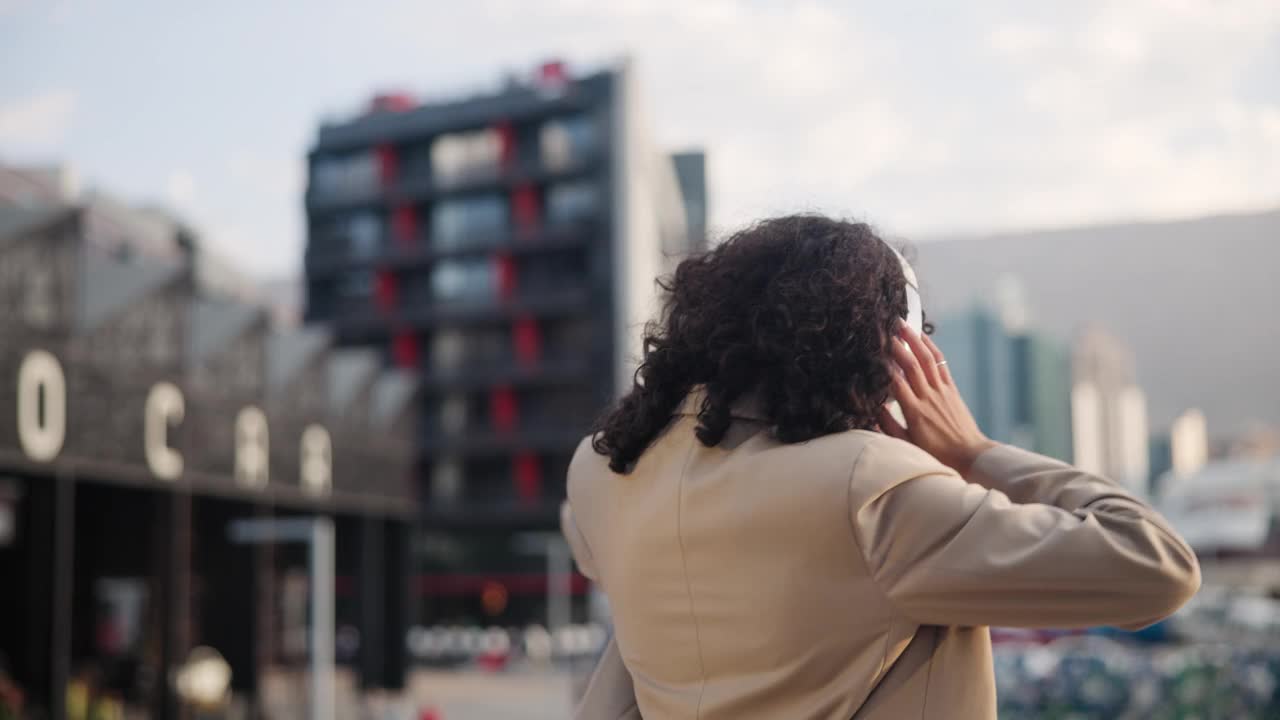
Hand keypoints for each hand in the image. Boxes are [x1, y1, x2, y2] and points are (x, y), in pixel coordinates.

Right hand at [879, 322, 997, 476]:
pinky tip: (922, 337)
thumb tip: (873, 408)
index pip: (897, 383)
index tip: (873, 351)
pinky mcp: (951, 389)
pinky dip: (931, 348)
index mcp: (914, 412)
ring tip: (902, 325)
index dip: (885, 366)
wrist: (970, 454)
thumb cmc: (936, 453)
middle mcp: (928, 398)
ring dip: (915, 340)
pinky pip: (941, 364)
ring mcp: (942, 391)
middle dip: (898, 345)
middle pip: (912, 366)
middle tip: (885, 329)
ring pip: (927, 360)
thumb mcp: (907, 445)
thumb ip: (888, 426)